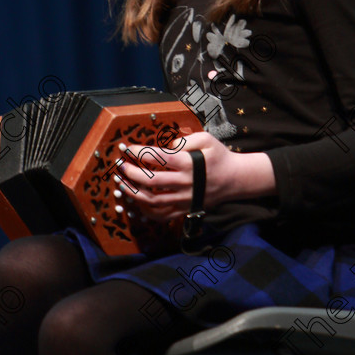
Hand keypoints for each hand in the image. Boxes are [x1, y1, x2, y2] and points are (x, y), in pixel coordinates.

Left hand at [115, 132, 275, 222]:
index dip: (139, 152)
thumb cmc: (218, 157)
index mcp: (188, 164)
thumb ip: (185, 140)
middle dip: (131, 172)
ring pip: (152, 200)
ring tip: (121, 182)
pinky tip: (136, 201)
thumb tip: (167, 146)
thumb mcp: (207, 139)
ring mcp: (183, 199)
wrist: (234, 180)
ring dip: (133, 192)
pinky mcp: (184, 209)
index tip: (127, 148)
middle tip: (120, 165)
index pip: (158, 158)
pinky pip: (161, 215)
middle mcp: (184, 183)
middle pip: (151, 180)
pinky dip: (145, 210)